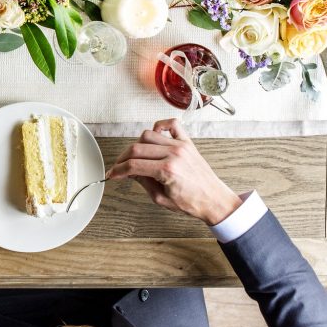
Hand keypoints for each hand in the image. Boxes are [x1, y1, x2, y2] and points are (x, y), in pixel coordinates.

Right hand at [108, 119, 241, 224]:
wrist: (214, 200)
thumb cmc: (191, 202)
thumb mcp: (161, 198)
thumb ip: (143, 182)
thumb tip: (129, 172)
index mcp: (167, 170)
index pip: (133, 165)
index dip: (118, 170)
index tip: (113, 174)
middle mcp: (173, 154)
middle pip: (137, 148)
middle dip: (123, 158)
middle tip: (120, 167)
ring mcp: (181, 146)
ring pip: (148, 135)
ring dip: (137, 145)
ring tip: (136, 156)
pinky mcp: (187, 143)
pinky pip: (171, 125)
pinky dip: (159, 126)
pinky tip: (154, 135)